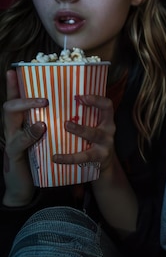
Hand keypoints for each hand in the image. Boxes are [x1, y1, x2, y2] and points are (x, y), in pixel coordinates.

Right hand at [2, 70, 47, 205]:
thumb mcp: (41, 137)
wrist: (25, 186)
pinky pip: (19, 142)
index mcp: (19, 123)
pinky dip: (30, 134)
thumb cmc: (36, 157)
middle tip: (43, 95)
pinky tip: (41, 128)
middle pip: (9, 106)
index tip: (14, 70)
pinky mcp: (14, 156)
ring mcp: (10, 141)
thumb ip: (47, 122)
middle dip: (23, 96)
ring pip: (10, 120)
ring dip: (26, 109)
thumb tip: (66, 105)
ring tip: (42, 104)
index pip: (14, 101)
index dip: (12, 86)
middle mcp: (12, 129)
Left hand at [52, 94, 116, 172]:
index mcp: (106, 120)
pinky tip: (56, 157)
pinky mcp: (100, 157)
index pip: (107, 105)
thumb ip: (83, 117)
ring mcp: (106, 144)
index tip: (80, 97)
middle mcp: (109, 130)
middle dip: (89, 109)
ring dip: (80, 129)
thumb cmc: (93, 139)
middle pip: (104, 118)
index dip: (97, 99)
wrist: (105, 161)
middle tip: (70, 111)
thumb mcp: (93, 126)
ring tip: (66, 126)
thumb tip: (59, 103)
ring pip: (94, 135)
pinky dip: (68, 158)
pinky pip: (83, 157)